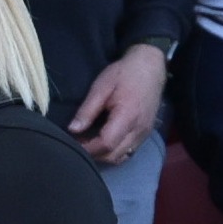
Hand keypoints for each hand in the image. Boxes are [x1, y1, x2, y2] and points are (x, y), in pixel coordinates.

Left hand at [67, 44, 166, 165]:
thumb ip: (87, 110)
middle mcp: (139, 130)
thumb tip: (73, 130)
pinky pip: (129, 151)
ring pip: (122, 156)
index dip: (87, 148)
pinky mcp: (146, 133)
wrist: (150, 67)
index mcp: (127, 117)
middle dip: (94, 154)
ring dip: (104, 155)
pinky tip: (103, 142)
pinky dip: (115, 152)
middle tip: (78, 144)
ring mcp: (145, 133)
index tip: (72, 143)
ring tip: (89, 144)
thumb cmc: (124, 74)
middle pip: (114, 155)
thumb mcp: (101, 87)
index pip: (106, 144)